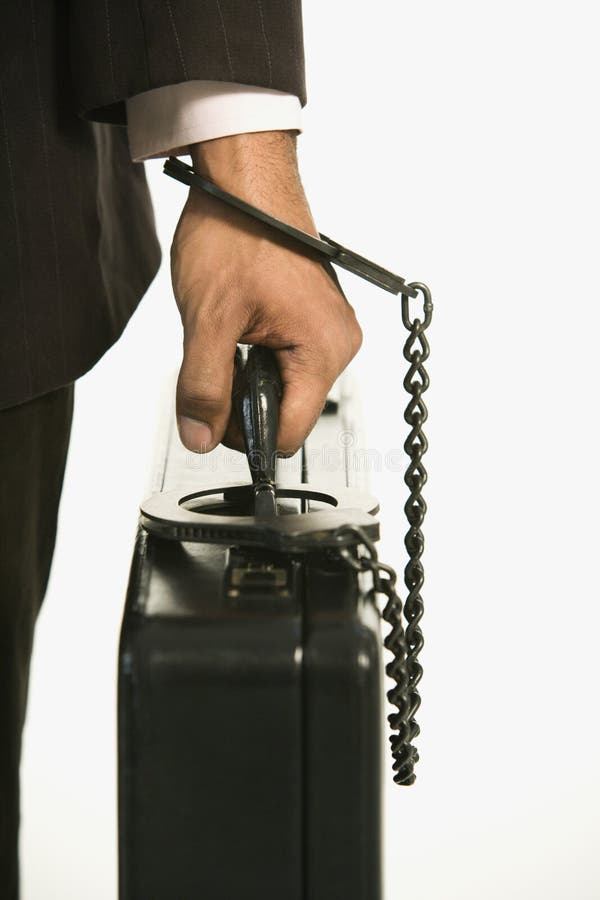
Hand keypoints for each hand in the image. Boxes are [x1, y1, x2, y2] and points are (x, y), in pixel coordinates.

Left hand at [170, 131, 361, 454]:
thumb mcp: (208, 319)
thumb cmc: (237, 231)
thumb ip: (202, 387)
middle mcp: (337, 344)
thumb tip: (200, 438)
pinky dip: (254, 358)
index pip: (289, 434)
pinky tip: (239, 327)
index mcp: (324, 349)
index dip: (244, 434)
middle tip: (214, 357)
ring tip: (227, 332)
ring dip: (245, 376)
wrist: (244, 179)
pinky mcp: (315, 320)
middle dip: (242, 399)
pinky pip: (285, 363)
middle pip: (287, 413)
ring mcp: (328, 331)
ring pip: (282, 389)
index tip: (213, 413)